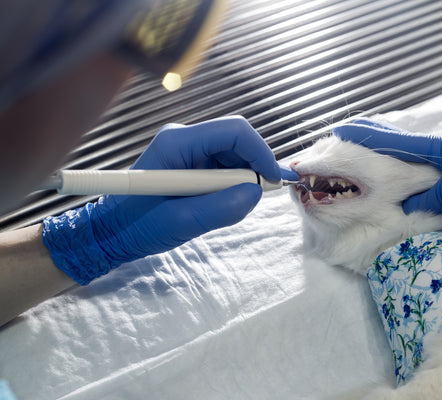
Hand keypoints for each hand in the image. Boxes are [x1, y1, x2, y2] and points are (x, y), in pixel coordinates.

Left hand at [42, 116, 290, 284]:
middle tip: (255, 197)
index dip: (261, 152)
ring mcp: (187, 149)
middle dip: (253, 167)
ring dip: (241, 179)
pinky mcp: (190, 162)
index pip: (234, 131)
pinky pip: (223, 167)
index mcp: (178, 143)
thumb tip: (255, 192)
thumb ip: (221, 208)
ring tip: (228, 206)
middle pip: (236, 141)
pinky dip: (230, 185)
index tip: (273, 180)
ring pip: (232, 154)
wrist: (111, 232)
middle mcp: (184, 138)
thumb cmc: (136, 226)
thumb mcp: (180, 223)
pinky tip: (218, 203)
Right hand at [334, 118, 441, 266]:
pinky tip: (386, 206)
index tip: (344, 129)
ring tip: (359, 172)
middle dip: (375, 148)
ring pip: (410, 182)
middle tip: (345, 140)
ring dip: (386, 179)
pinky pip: (421, 205)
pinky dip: (403, 206)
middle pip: (403, 155)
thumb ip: (429, 191)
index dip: (371, 136)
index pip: (402, 141)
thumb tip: (411, 206)